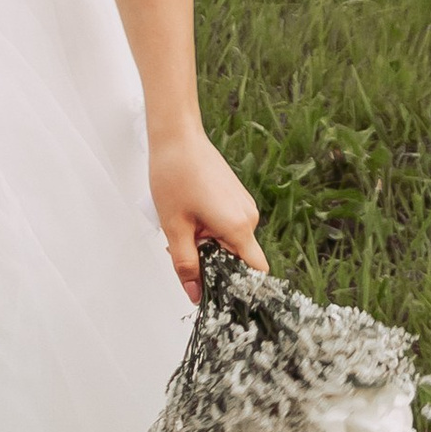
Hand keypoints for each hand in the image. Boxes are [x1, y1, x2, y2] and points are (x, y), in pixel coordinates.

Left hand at [145, 126, 263, 302]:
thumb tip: (195, 295)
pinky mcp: (236, 198)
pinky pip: (229, 225)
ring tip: (183, 228)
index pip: (256, 271)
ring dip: (209, 245)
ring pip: (232, 241)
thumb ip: (185, 264)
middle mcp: (249, 217)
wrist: (177, 136)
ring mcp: (244, 206)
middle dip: (214, 263)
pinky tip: (190, 217)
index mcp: (238, 227)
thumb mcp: (174, 227)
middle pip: (240, 258)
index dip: (241, 287)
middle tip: (184, 253)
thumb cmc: (175, 173)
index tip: (221, 294)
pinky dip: (211, 230)